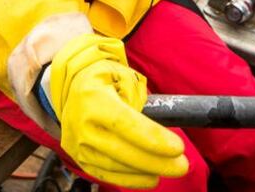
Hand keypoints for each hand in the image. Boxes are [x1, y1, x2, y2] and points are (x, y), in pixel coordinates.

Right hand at [49, 34, 187, 187]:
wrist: (72, 85)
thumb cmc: (104, 78)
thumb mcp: (121, 75)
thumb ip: (137, 99)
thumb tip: (158, 127)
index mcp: (92, 97)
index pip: (125, 123)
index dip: (152, 138)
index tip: (177, 147)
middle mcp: (80, 123)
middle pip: (121, 150)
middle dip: (155, 161)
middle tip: (182, 165)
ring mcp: (77, 144)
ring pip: (114, 166)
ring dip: (145, 172)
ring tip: (171, 169)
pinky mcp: (78, 157)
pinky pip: (106, 174)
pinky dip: (129, 179)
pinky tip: (150, 177)